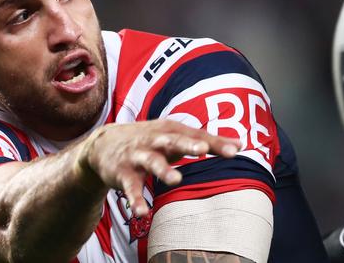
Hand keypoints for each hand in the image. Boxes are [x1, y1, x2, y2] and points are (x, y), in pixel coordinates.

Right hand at [78, 119, 240, 215]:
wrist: (103, 143)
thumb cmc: (150, 140)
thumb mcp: (175, 136)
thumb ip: (206, 141)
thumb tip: (240, 145)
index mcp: (170, 130)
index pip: (195, 135)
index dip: (214, 142)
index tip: (235, 150)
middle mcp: (154, 140)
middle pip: (172, 141)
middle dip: (186, 145)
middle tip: (202, 149)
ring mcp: (137, 156)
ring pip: (151, 162)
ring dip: (163, 170)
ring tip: (175, 180)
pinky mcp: (122, 173)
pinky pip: (130, 188)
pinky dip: (135, 199)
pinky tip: (143, 212)